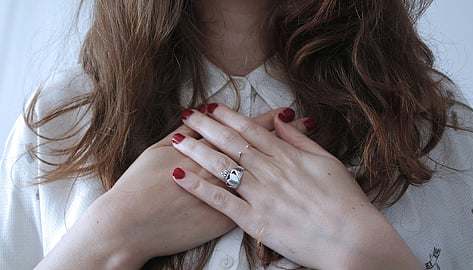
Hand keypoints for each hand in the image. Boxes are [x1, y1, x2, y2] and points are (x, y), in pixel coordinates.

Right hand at [35, 107, 312, 269]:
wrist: (130, 225)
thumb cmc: (139, 186)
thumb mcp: (158, 150)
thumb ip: (183, 133)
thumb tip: (200, 116)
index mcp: (208, 149)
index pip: (245, 130)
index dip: (268, 119)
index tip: (287, 111)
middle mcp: (222, 171)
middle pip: (260, 148)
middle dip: (284, 134)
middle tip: (304, 122)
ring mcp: (226, 197)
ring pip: (263, 175)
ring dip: (285, 160)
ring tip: (303, 152)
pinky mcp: (225, 220)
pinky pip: (253, 204)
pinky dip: (272, 192)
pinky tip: (286, 188)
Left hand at [171, 104, 421, 269]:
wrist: (352, 240)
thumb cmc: (345, 201)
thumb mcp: (328, 162)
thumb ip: (301, 140)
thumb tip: (283, 119)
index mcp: (288, 156)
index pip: (251, 130)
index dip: (228, 116)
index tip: (211, 107)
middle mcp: (270, 171)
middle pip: (231, 142)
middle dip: (206, 126)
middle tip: (187, 114)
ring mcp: (261, 195)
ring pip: (222, 166)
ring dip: (197, 150)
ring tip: (177, 138)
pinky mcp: (254, 220)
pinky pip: (220, 201)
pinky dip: (198, 187)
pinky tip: (179, 176)